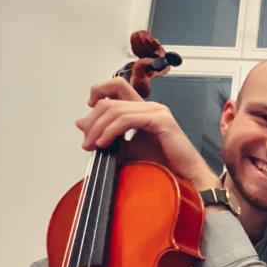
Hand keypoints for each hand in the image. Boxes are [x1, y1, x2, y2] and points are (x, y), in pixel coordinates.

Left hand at [75, 77, 220, 189]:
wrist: (185, 180)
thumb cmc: (163, 166)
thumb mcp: (125, 149)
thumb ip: (105, 135)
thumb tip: (81, 123)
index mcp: (144, 110)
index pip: (116, 87)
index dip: (98, 92)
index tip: (88, 114)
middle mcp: (150, 107)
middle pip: (110, 99)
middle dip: (92, 120)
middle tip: (86, 141)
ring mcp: (157, 112)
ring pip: (115, 109)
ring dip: (98, 128)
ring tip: (92, 146)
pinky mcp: (161, 121)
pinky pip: (127, 120)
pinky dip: (111, 131)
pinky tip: (104, 143)